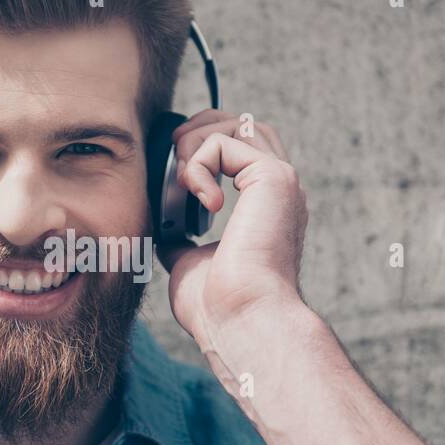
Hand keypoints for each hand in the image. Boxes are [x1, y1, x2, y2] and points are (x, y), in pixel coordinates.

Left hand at [156, 109, 309, 348]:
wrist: (241, 322)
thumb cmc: (218, 307)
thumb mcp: (189, 262)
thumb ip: (181, 236)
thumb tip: (164, 226)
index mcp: (266, 207)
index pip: (242, 149)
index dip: (204, 150)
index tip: (176, 184)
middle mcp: (280, 189)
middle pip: (244, 124)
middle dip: (200, 132)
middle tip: (174, 168)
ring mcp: (281, 181)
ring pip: (237, 123)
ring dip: (195, 143)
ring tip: (182, 183)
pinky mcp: (272, 178)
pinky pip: (223, 142)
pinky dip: (196, 164)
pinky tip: (197, 199)